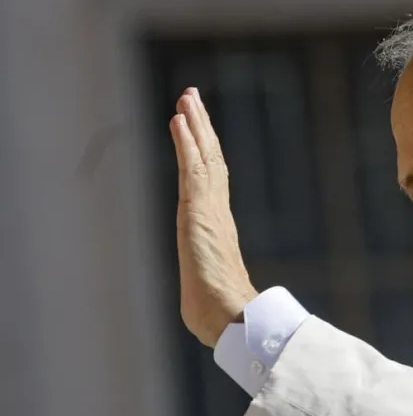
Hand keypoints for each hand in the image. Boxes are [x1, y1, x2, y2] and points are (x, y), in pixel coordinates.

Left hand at [170, 87, 257, 346]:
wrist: (231, 317)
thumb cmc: (223, 314)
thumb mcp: (209, 291)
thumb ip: (208, 287)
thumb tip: (205, 306)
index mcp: (217, 227)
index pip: (211, 180)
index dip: (205, 152)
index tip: (196, 127)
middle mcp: (216, 212)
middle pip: (210, 159)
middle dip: (201, 128)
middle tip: (192, 97)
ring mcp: (209, 209)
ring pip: (203, 157)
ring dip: (195, 125)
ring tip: (187, 98)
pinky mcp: (199, 211)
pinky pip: (191, 168)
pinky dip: (186, 142)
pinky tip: (178, 120)